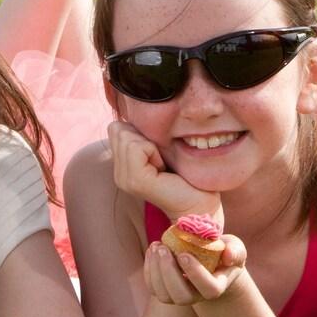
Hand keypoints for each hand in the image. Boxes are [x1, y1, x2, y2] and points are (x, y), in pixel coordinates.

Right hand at [107, 121, 221, 222]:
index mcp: (122, 166)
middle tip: (161, 159)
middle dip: (144, 136)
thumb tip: (135, 111)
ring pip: (126, 136)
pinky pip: (137, 146)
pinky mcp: (135, 180)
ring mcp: (124, 179)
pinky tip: (163, 168)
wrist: (199, 205)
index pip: (116, 127)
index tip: (158, 152)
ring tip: (163, 164)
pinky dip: (154, 151)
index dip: (140, 132)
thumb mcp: (161, 149)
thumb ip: (143, 135)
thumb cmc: (187, 176)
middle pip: (118, 129)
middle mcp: (118, 173)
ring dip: (150, 144)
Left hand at [142, 233, 247, 305]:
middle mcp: (197, 297)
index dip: (195, 274)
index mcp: (216, 287)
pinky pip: (152, 287)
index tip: (184, 254)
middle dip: (169, 273)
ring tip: (157, 246)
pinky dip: (149, 269)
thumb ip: (235, 251)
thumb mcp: (235, 248)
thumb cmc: (224, 253)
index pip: (208, 288)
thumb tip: (228, 255)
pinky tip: (152, 250)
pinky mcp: (165, 291)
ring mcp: (179, 297)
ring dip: (155, 271)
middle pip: (181, 296)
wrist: (210, 261)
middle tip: (164, 249)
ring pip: (163, 295)